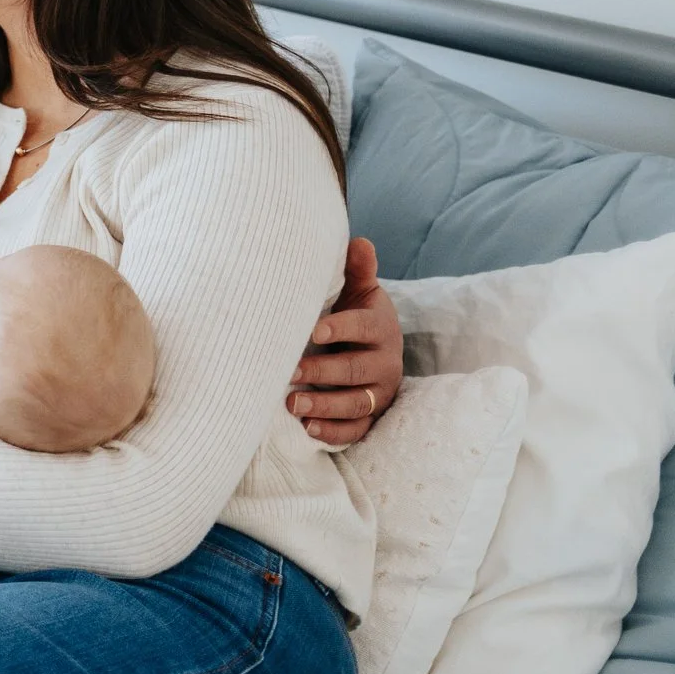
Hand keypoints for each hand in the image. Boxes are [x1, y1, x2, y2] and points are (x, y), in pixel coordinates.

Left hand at [287, 236, 402, 445]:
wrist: (371, 347)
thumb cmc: (353, 315)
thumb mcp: (358, 291)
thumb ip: (357, 269)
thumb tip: (358, 241)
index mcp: (380, 327)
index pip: (363, 327)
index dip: (340, 328)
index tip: (313, 331)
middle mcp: (385, 362)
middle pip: (356, 369)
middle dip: (323, 372)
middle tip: (289, 372)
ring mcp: (378, 392)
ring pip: (356, 403)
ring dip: (324, 406)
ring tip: (291, 405)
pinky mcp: (370, 415)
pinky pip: (356, 429)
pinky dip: (334, 432)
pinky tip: (308, 429)